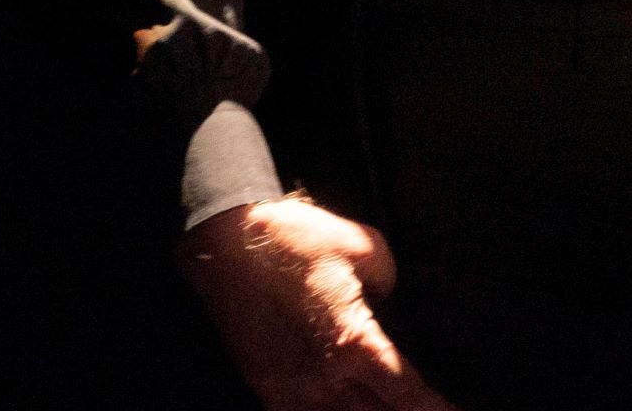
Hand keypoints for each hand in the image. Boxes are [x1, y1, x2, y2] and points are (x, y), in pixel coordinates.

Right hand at [175, 194, 456, 409]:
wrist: (224, 244)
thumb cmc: (296, 239)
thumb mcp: (365, 246)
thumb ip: (389, 283)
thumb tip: (390, 303)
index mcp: (354, 344)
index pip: (408, 395)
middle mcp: (325, 380)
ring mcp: (292, 391)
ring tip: (394, 410)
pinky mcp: (269, 390)